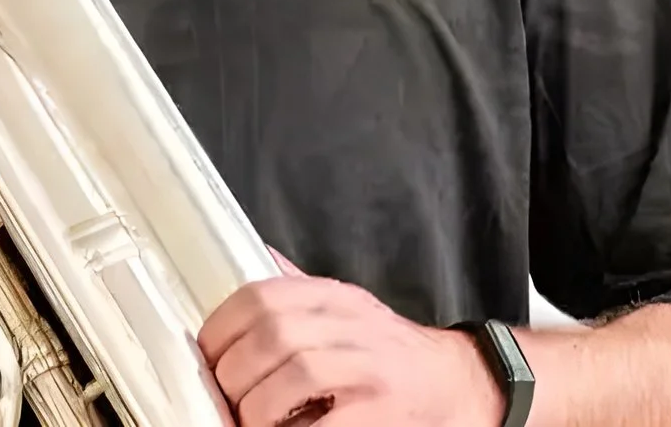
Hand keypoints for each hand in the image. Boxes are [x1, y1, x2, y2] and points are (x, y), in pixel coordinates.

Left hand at [198, 252, 503, 426]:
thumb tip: (249, 260)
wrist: (463, 385)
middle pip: (270, 336)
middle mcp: (352, 325)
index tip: (207, 358)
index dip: (220, 330)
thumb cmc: (392, 355)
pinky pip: (323, 424)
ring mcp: (370, 369)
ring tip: (255, 422)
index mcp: (333, 298)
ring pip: (293, 375)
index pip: (259, 296)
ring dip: (258, 408)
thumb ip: (298, 291)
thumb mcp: (346, 310)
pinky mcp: (382, 412)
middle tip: (228, 400)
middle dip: (235, 375)